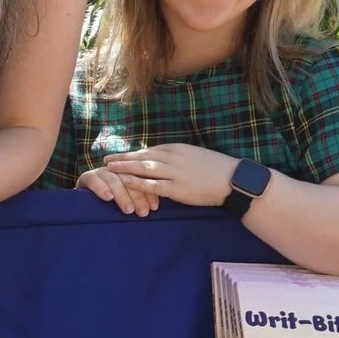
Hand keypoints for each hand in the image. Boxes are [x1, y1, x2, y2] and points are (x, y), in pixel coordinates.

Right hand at [77, 165, 160, 216]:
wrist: (80, 202)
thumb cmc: (108, 202)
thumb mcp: (126, 198)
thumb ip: (139, 197)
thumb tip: (154, 208)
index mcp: (128, 171)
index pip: (142, 178)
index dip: (149, 193)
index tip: (154, 207)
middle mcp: (116, 169)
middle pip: (130, 179)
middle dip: (138, 196)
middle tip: (143, 212)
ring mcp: (101, 172)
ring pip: (114, 180)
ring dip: (122, 196)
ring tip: (128, 210)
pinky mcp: (87, 176)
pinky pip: (94, 180)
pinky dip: (101, 188)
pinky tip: (108, 198)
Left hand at [101, 144, 236, 207]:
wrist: (232, 181)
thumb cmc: (216, 169)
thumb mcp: (195, 156)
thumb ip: (178, 158)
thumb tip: (164, 160)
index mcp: (178, 149)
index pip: (150, 150)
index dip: (133, 153)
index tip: (119, 154)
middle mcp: (173, 158)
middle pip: (142, 156)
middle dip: (123, 157)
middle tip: (106, 158)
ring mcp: (174, 173)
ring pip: (143, 168)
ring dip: (124, 167)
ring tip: (109, 167)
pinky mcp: (176, 188)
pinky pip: (151, 184)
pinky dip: (135, 181)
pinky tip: (123, 180)